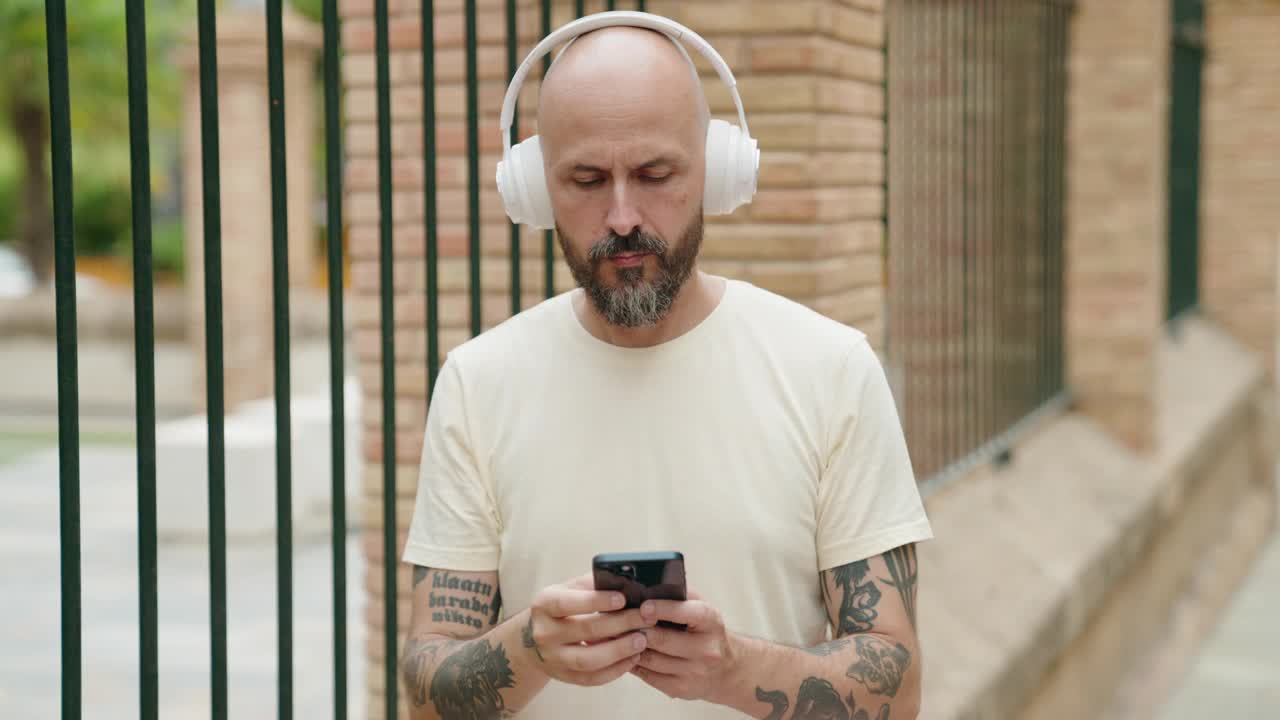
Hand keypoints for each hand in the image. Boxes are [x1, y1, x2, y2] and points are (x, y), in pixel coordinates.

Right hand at [524, 573, 655, 686]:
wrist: (533, 639)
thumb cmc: (563, 606)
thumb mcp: (569, 589)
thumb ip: (593, 583)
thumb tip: (626, 580)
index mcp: (544, 604)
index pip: (568, 603)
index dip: (596, 601)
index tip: (623, 598)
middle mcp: (544, 633)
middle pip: (585, 630)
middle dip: (620, 624)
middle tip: (645, 618)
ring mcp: (553, 658)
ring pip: (588, 660)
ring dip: (619, 651)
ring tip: (642, 641)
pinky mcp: (563, 676)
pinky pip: (591, 678)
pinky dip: (615, 670)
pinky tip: (633, 658)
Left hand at [630, 590, 735, 701]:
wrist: (728, 669)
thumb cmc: (707, 631)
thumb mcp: (702, 608)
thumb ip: (680, 595)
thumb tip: (649, 586)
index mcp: (711, 621)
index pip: (685, 613)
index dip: (661, 608)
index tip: (643, 606)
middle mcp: (706, 649)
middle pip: (662, 639)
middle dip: (637, 629)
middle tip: (619, 621)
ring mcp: (694, 672)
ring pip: (651, 659)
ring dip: (630, 647)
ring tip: (617, 636)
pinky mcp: (681, 689)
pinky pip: (648, 676)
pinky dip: (634, 664)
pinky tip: (627, 654)